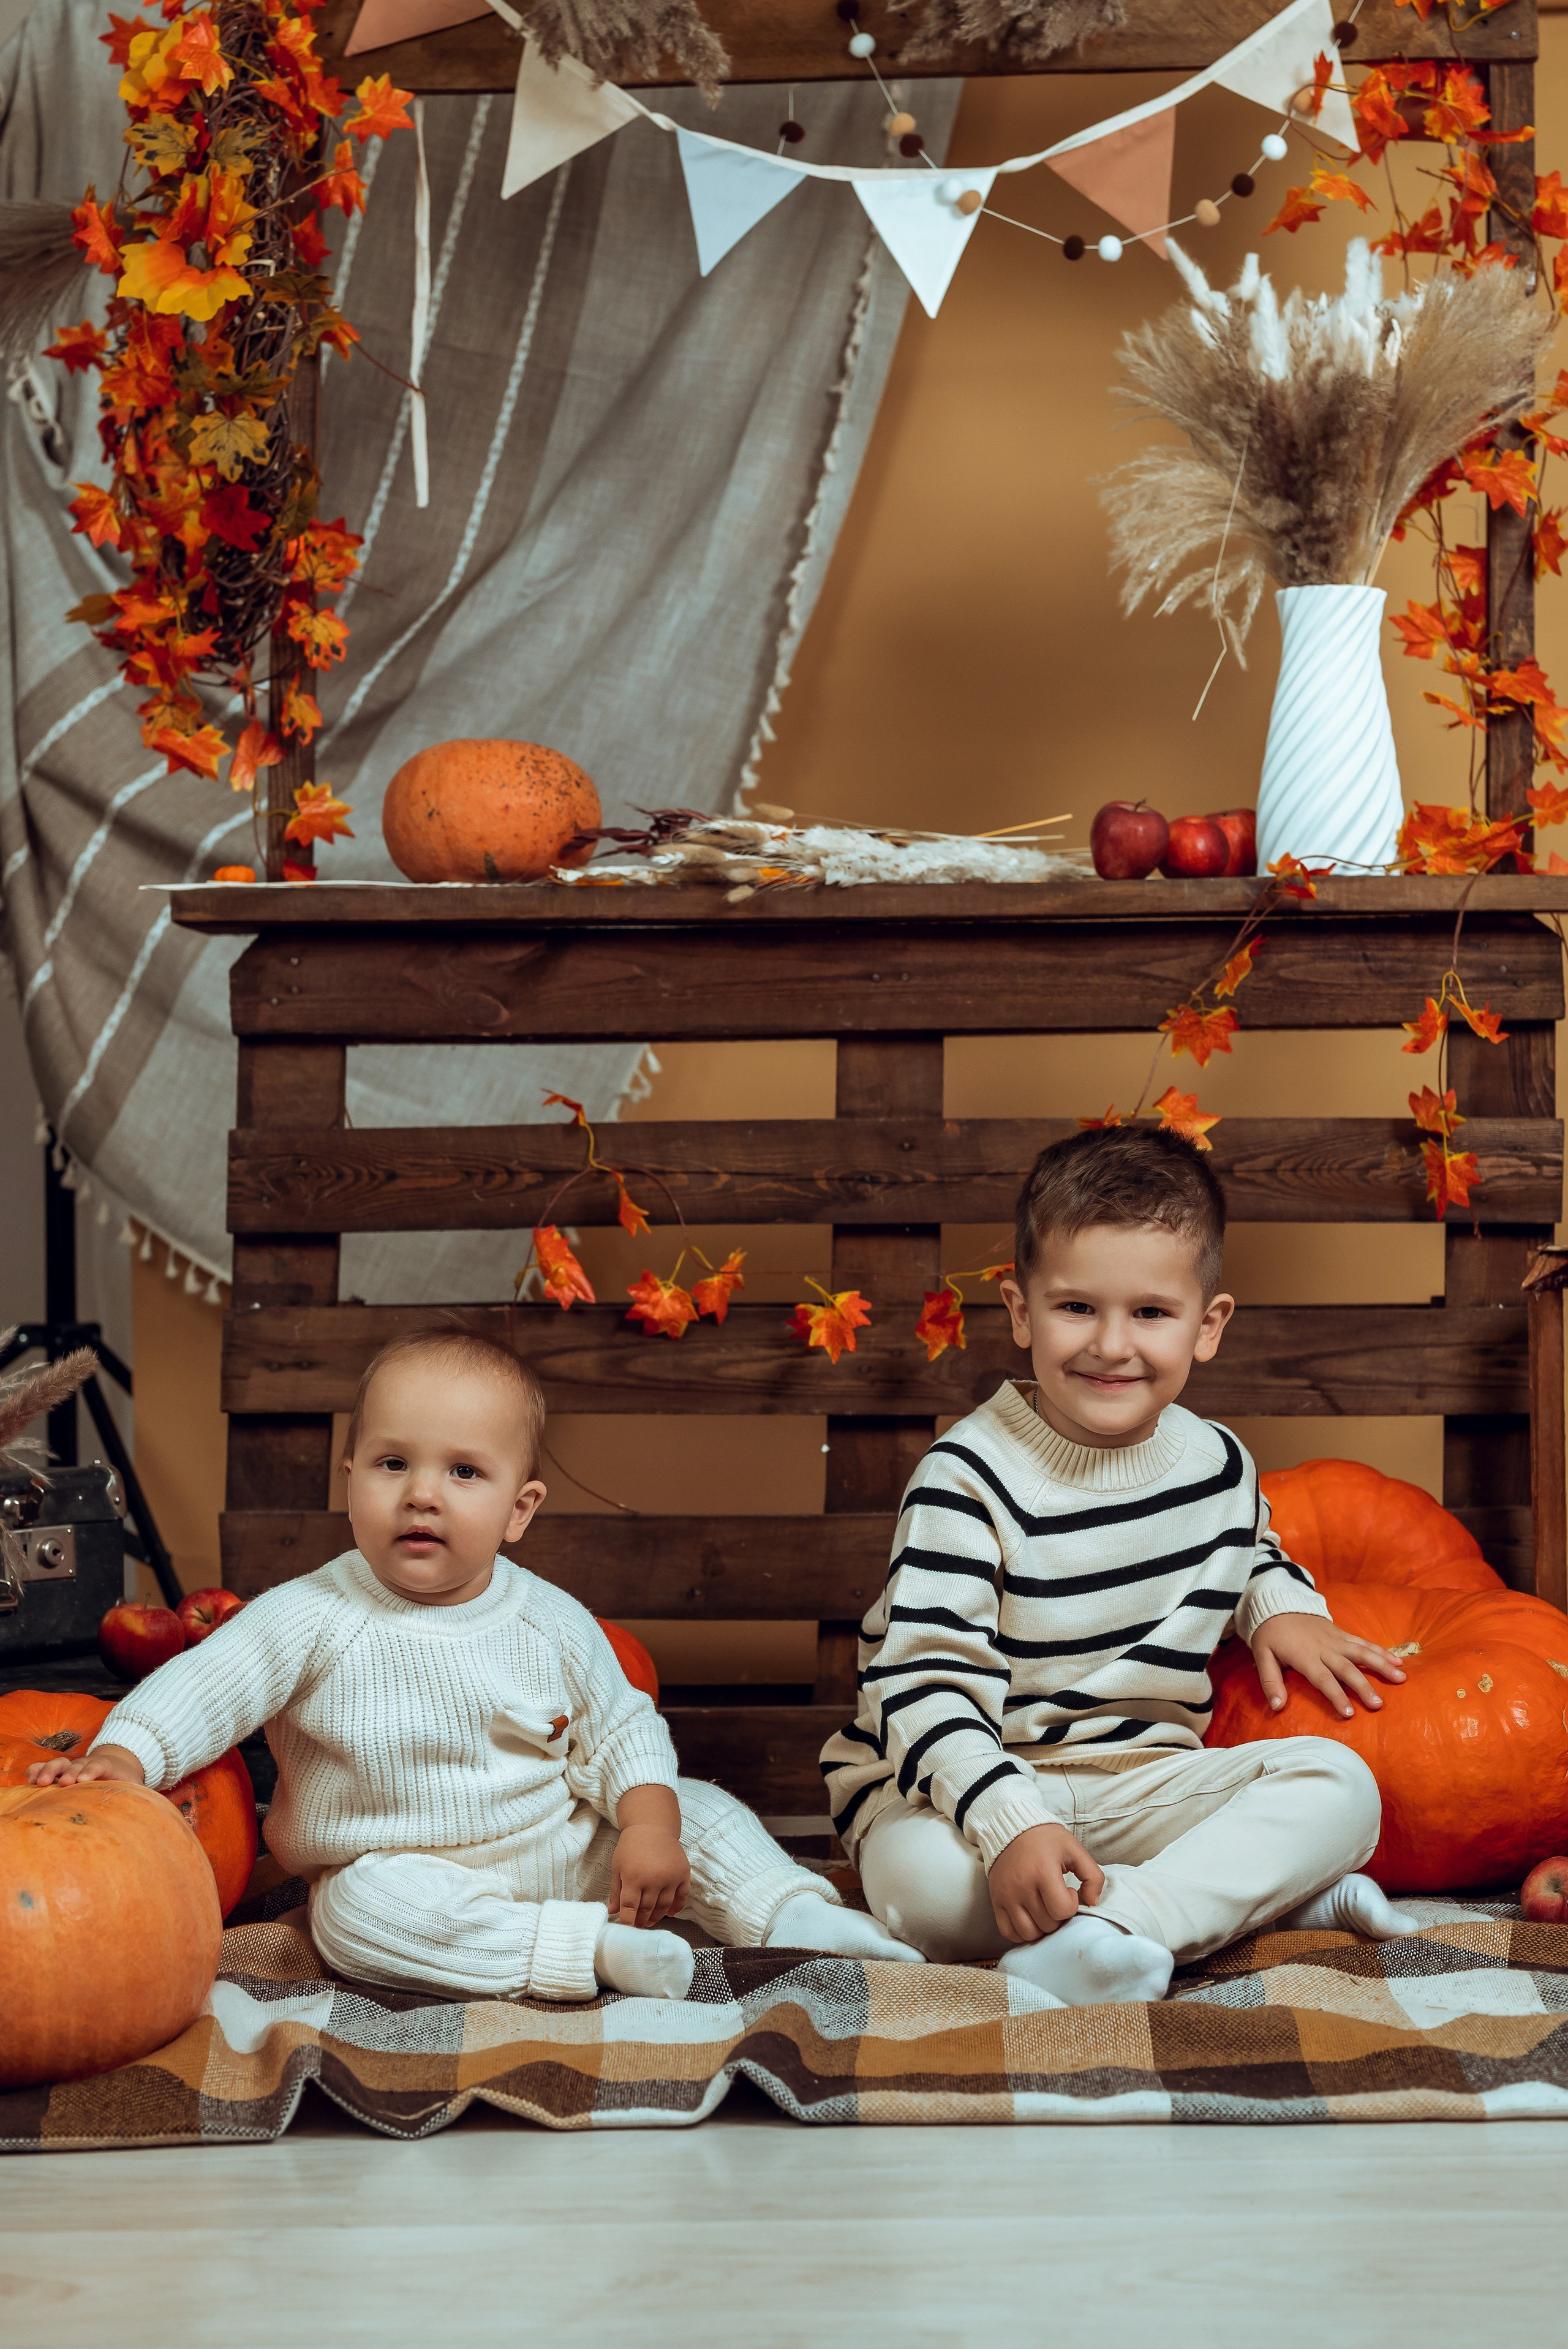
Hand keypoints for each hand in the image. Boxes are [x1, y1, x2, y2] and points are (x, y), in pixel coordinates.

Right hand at [26, 1743, 145, 1788]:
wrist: (117, 1768)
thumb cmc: (125, 1784)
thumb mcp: (136, 1788)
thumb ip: (143, 1798)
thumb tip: (161, 1815)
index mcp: (108, 1768)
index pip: (100, 1765)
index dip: (92, 1771)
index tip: (85, 1780)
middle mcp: (87, 1766)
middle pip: (78, 1765)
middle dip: (71, 1772)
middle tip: (64, 1783)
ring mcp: (72, 1768)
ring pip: (60, 1764)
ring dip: (51, 1771)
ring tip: (41, 1783)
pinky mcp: (59, 1774)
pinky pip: (45, 1769)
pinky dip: (37, 1771)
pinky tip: (30, 1779)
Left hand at [609, 1825, 690, 1927]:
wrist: (652, 1826)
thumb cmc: (631, 1847)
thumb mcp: (617, 1867)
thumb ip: (616, 1891)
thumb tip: (612, 1912)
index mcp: (634, 1877)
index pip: (630, 1908)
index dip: (628, 1922)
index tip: (627, 1931)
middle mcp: (654, 1879)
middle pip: (647, 1909)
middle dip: (641, 1921)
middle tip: (638, 1926)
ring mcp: (671, 1876)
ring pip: (664, 1906)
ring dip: (657, 1917)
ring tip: (649, 1920)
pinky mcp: (683, 1873)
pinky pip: (682, 1896)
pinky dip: (677, 1907)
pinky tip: (669, 1913)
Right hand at [987, 1822, 1105, 1945]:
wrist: (1012, 1828)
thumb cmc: (1046, 1839)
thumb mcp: (1074, 1849)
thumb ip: (1093, 1876)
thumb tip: (1093, 1903)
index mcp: (1043, 1871)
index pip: (1062, 1910)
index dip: (1071, 1904)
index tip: (1068, 1890)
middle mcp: (1022, 1886)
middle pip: (1047, 1924)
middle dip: (1058, 1916)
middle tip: (1056, 1899)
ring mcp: (1006, 1896)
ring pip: (1029, 1933)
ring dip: (1042, 1927)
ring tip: (1044, 1909)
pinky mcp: (996, 1901)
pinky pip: (1008, 1932)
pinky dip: (1021, 1932)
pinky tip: (1030, 1918)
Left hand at [1249, 1613, 1406, 1719]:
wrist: (1277, 1603)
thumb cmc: (1269, 1634)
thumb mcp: (1262, 1656)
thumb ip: (1270, 1682)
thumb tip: (1277, 1707)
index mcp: (1304, 1655)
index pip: (1323, 1678)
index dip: (1336, 1695)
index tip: (1349, 1713)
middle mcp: (1324, 1647)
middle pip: (1347, 1668)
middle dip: (1363, 1687)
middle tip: (1378, 1705)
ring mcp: (1335, 1638)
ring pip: (1361, 1652)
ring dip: (1381, 1665)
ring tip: (1400, 1679)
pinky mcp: (1341, 1633)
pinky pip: (1363, 1642)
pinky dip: (1381, 1651)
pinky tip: (1397, 1661)